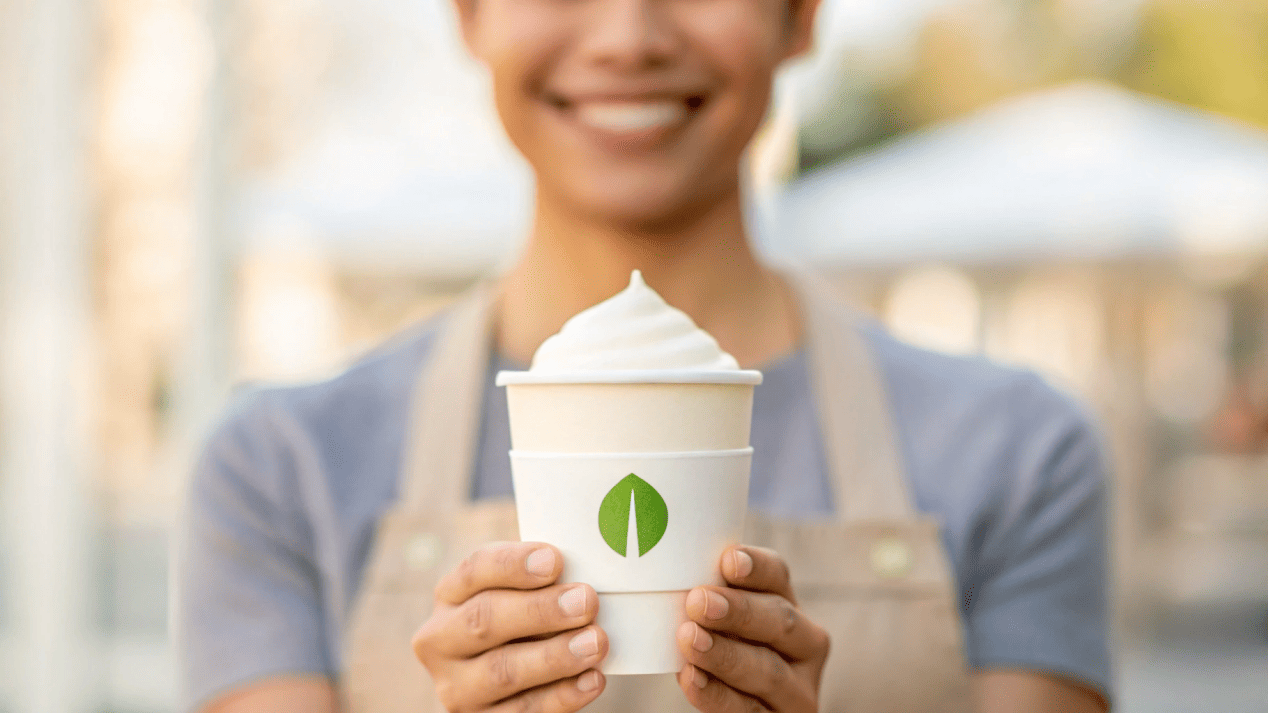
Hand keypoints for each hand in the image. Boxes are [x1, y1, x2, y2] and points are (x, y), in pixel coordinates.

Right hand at [413, 542, 608, 711]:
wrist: (510, 676)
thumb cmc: (523, 621)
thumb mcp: (520, 593)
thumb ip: (541, 583)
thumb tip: (579, 584)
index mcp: (450, 595)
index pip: (475, 570)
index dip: (513, 565)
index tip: (554, 560)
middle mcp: (441, 641)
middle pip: (484, 620)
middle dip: (540, 611)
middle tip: (586, 601)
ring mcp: (457, 686)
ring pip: (502, 671)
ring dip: (555, 656)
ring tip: (595, 642)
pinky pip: (522, 712)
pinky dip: (561, 696)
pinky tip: (592, 679)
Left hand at [675, 545, 829, 711]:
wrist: (731, 700)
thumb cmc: (716, 647)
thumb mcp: (720, 620)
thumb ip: (705, 597)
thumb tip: (662, 571)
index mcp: (788, 606)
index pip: (778, 577)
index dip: (757, 567)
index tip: (728, 560)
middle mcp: (804, 645)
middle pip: (781, 620)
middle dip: (739, 610)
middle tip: (698, 602)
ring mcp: (797, 691)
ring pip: (768, 670)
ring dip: (725, 654)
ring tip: (688, 638)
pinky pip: (748, 710)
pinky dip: (717, 695)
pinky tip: (692, 678)